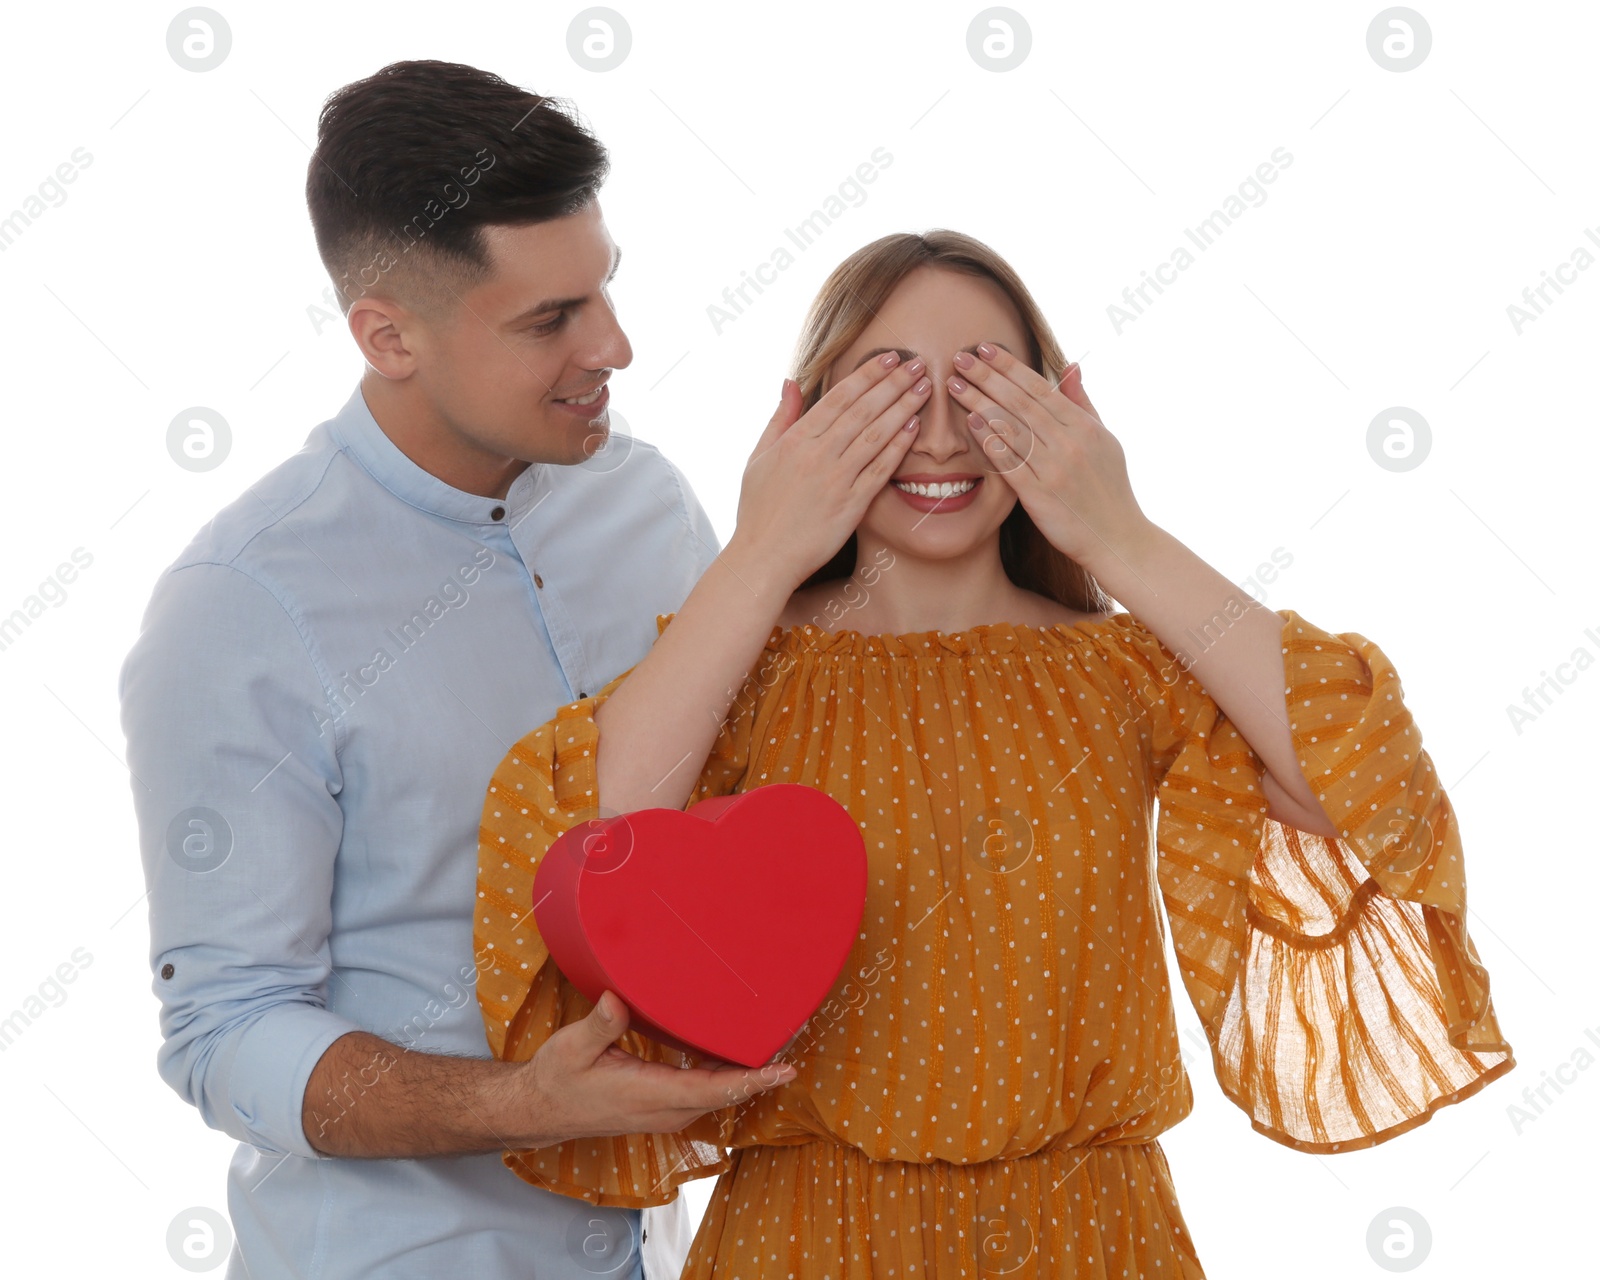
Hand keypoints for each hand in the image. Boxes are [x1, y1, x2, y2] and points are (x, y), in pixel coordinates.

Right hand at [514, 990, 794, 1146]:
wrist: (540, 1111)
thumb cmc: (556, 1079)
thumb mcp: (571, 1048)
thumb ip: (599, 1026)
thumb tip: (617, 999)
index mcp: (648, 1095)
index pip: (712, 1089)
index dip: (751, 1080)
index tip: (783, 1070)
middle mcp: (664, 1110)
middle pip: (725, 1094)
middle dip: (760, 1075)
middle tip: (792, 1044)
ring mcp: (664, 1112)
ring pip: (716, 1095)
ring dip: (745, 1076)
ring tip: (775, 1047)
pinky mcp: (661, 1107)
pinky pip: (704, 1094)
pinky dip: (726, 1078)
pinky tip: (736, 1056)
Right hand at [728, 352, 931, 589]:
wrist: (764, 557)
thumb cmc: (758, 510)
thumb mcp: (758, 457)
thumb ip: (779, 418)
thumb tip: (790, 381)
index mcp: (796, 440)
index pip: (839, 397)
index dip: (868, 374)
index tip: (890, 357)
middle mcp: (818, 455)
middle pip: (863, 410)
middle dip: (893, 383)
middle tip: (918, 364)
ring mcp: (836, 480)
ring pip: (876, 435)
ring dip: (903, 408)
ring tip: (924, 388)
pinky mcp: (850, 505)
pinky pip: (879, 471)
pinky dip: (898, 448)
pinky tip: (914, 429)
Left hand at [945, 346, 1150, 571]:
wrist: (1117, 538)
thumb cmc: (1109, 488)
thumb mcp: (1104, 439)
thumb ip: (1082, 402)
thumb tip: (1071, 366)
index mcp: (1083, 426)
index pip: (1039, 387)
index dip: (1010, 366)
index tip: (985, 348)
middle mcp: (1069, 442)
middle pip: (1020, 402)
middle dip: (987, 377)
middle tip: (959, 357)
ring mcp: (1054, 468)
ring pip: (1011, 427)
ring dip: (979, 403)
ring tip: (954, 384)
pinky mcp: (1040, 495)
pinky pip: (1010, 462)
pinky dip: (990, 441)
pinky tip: (970, 423)